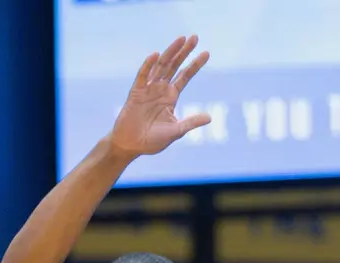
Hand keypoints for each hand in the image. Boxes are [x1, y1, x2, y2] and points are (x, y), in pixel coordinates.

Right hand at [108, 36, 211, 155]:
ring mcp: (147, 90)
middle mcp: (160, 89)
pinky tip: (156, 55)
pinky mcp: (135, 93)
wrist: (130, 146)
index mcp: (170, 97)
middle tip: (195, 37)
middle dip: (184, 52)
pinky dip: (148, 65)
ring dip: (170, 52)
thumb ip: (190, 123)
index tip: (206, 53)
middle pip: (174, 66)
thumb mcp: (175, 132)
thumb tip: (210, 117)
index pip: (185, 76)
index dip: (195, 65)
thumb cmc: (152, 141)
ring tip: (181, 39)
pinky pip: (142, 76)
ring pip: (160, 66)